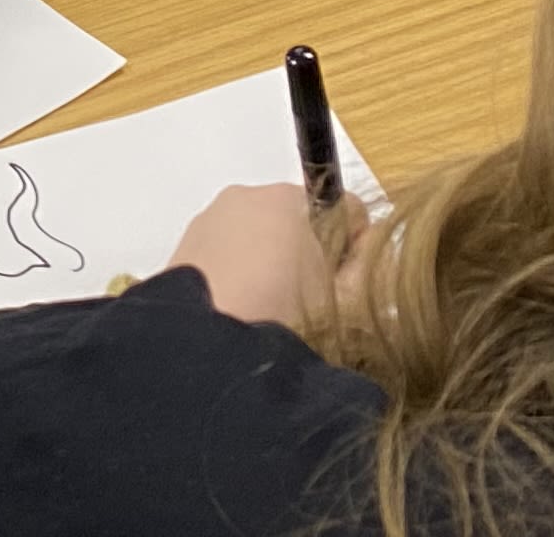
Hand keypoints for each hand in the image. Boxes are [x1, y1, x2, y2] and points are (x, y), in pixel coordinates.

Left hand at [168, 180, 380, 336]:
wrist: (204, 355)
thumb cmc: (287, 321)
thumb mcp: (352, 301)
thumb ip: (372, 268)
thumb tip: (371, 251)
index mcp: (286, 198)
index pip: (343, 210)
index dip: (357, 251)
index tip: (353, 290)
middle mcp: (242, 199)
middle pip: (298, 225)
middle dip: (312, 260)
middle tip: (318, 309)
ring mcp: (207, 225)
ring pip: (258, 243)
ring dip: (274, 272)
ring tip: (276, 320)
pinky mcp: (181, 255)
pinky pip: (225, 262)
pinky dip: (239, 283)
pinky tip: (243, 320)